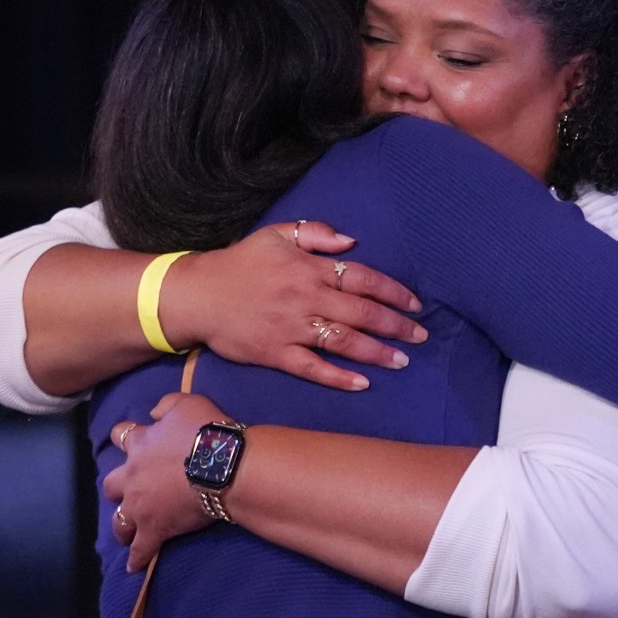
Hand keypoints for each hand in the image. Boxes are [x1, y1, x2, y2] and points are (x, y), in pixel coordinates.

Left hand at [103, 392, 228, 570]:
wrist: (222, 465)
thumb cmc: (207, 431)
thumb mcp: (188, 402)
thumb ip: (166, 404)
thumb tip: (152, 412)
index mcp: (140, 444)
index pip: (122, 436)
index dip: (126, 437)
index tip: (130, 438)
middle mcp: (133, 476)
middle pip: (111, 484)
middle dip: (117, 487)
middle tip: (128, 490)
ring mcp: (140, 506)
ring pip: (119, 520)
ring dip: (121, 524)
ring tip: (126, 532)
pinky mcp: (154, 529)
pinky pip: (141, 548)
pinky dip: (137, 558)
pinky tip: (134, 567)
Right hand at [160, 221, 426, 390]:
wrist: (196, 294)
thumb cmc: (240, 263)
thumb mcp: (277, 235)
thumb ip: (316, 233)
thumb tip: (352, 241)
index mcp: (310, 269)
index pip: (364, 280)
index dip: (394, 293)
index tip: (416, 305)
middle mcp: (306, 299)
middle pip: (362, 313)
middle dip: (396, 326)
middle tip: (421, 336)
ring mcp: (291, 328)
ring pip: (343, 342)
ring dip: (376, 352)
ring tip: (402, 361)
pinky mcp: (275, 353)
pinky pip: (312, 368)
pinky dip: (338, 377)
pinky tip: (362, 383)